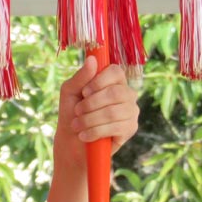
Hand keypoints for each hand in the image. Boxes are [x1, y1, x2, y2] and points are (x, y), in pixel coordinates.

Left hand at [54, 57, 139, 171]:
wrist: (72, 142)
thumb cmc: (72, 114)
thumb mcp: (70, 92)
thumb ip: (81, 77)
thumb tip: (92, 59)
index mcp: (113, 81)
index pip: (116, 71)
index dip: (99, 81)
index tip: (84, 92)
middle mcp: (126, 94)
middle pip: (115, 92)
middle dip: (91, 104)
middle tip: (77, 112)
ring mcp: (131, 111)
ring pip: (113, 112)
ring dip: (90, 120)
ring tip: (77, 126)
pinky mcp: (131, 128)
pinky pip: (116, 127)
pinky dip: (95, 131)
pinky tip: (85, 135)